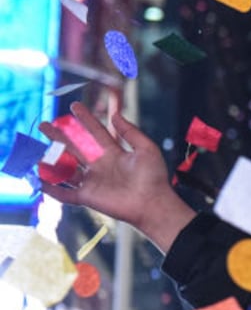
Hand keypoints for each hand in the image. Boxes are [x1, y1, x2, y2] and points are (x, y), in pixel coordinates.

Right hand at [38, 103, 196, 253]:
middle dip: (59, 136)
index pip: (96, 133)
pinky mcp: (88, 197)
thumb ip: (130, 132)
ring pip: (66, 169)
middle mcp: (100, 166)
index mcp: (114, 154)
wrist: (153, 203)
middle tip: (44, 125)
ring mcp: (93, 181)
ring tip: (38, 151)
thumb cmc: (153, 177)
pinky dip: (52, 189)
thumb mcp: (146, 149)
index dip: (86, 119)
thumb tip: (115, 115)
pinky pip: (65, 193)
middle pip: (75, 148)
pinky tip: (40, 181)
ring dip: (52, 161)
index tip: (75, 106)